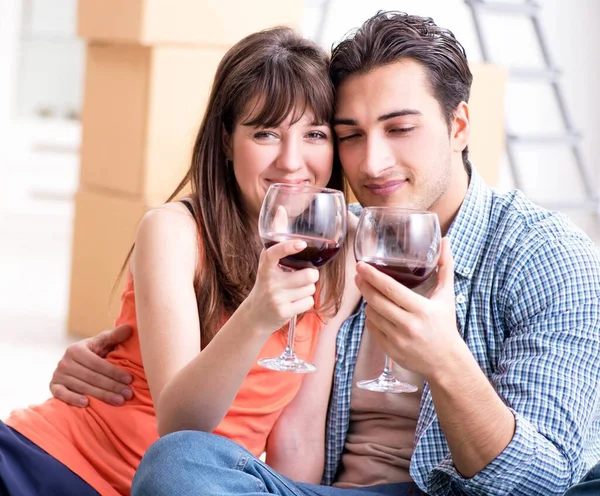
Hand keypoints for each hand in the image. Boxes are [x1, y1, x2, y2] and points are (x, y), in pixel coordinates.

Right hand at [50, 324, 133, 406]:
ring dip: (101, 396)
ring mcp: (58, 375)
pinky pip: (62, 394)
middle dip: (112, 386)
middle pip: (91, 377)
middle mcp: (64, 361)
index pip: (98, 363)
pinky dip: (73, 399)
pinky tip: (86, 404)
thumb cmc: (96, 351)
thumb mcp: (104, 342)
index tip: (130, 379)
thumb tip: (129, 328)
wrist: (79, 363)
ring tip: (119, 401)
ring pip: (82, 387)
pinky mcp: (54, 387)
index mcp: (76, 349)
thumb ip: (115, 336)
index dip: (114, 372)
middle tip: (128, 394)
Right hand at [244, 240, 318, 333]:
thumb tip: (290, 231)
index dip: (287, 247)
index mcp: (265, 268)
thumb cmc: (266, 288)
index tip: (301, 244)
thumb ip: (276, 253)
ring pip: (310, 288)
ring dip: (308, 289)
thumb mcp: (265, 269)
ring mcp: (277, 298)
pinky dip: (306, 301)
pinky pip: (309, 302)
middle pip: (308, 275)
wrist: (254, 317)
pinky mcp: (284, 312)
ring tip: (296, 291)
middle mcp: (270, 283)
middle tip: (306, 276)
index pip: (273, 254)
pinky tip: (295, 302)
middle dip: (312, 275)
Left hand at [355, 238, 461, 378]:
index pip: (391, 289)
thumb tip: (445, 240)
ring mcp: (397, 339)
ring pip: (371, 314)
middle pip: (376, 301)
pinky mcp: (389, 350)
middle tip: (358, 274)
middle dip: (364, 285)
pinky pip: (371, 329)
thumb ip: (445, 267)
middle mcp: (408, 325)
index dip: (373, 276)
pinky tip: (375, 311)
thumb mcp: (447, 296)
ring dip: (368, 302)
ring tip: (370, 292)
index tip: (361, 265)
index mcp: (421, 310)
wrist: (446, 362)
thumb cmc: (445, 325)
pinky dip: (370, 318)